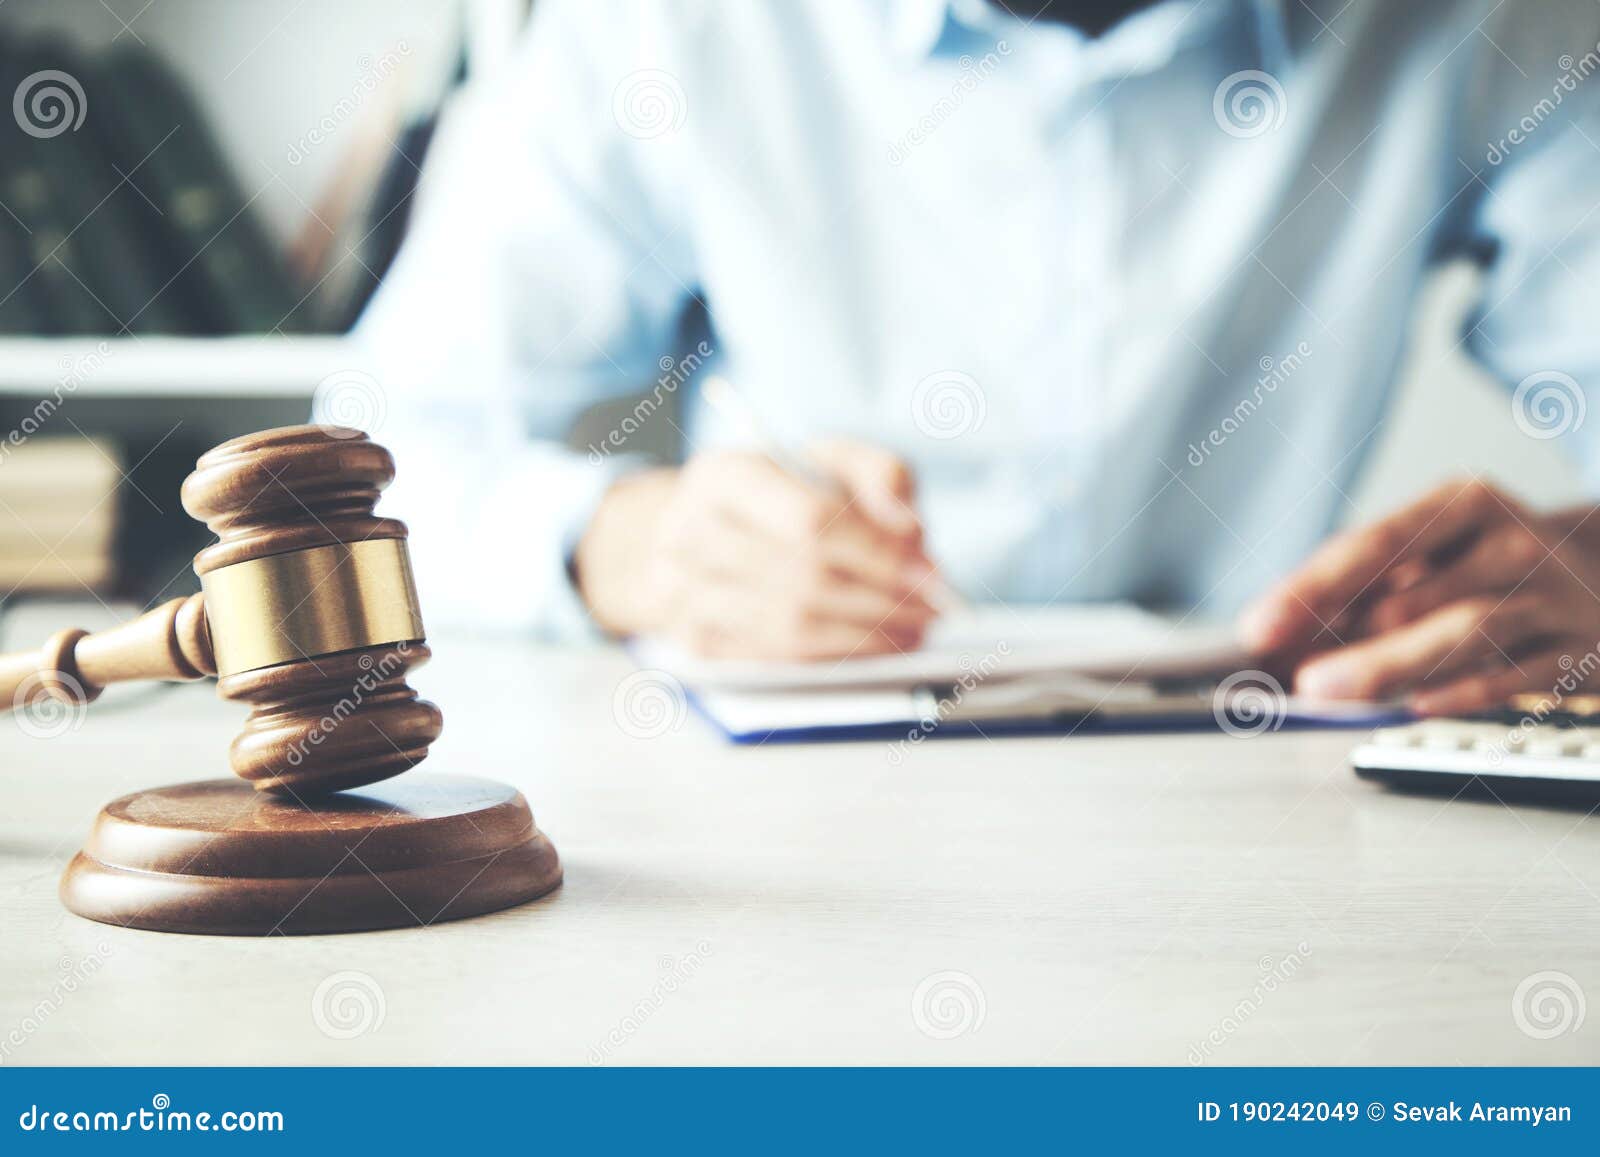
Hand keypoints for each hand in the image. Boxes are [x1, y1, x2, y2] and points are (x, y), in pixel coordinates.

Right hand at [575, 440, 939, 658]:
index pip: (810, 520)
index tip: (930, 573)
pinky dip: (834, 656)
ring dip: (865, 634)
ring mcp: (682, 593)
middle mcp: (689, 533)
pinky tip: (874, 646)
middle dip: (882, 598)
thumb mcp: (833, 462)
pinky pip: (776, 658)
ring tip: (913, 630)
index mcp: (725, 475)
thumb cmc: (782, 496)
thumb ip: (881, 474)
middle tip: (934, 610)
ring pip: (791, 625)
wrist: (707, 534)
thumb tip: (907, 528)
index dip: (877, 551)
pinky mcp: (695, 640)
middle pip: (804, 578)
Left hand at [1239, 478, 1599, 713]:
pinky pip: (1518, 676)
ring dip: (1392, 666)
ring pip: (1468, 631)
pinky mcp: (1581, 651)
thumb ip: (1362, 589)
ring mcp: (1554, 596)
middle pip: (1416, 593)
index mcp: (1465, 505)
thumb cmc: (1494, 566)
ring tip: (1333, 694)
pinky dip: (1462, 692)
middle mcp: (1514, 542)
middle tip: (1296, 677)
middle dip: (1346, 639)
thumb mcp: (1434, 555)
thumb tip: (1279, 636)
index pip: (1374, 544)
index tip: (1260, 627)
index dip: (1310, 588)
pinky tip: (1415, 705)